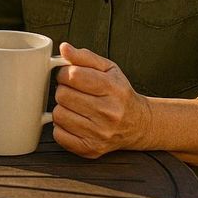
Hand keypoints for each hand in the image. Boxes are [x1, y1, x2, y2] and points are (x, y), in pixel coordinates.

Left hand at [52, 42, 153, 157]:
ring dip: (62, 109)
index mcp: (112, 88)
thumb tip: (64, 48)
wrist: (139, 124)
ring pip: (58, 115)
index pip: (72, 75)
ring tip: (75, 107)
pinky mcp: (92, 149)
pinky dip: (62, 128)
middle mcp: (109, 112)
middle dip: (63, 90)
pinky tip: (75, 122)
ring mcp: (100, 133)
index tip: (69, 76)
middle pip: (62, 95)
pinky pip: (59, 135)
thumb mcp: (108, 69)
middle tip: (74, 92)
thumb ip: (84, 56)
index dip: (64, 73)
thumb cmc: (120, 93)